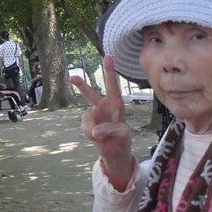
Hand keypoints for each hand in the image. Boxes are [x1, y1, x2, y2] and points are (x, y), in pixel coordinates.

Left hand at [70, 56, 134, 189]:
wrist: (114, 155)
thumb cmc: (103, 137)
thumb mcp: (88, 127)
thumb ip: (87, 120)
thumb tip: (94, 123)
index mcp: (109, 104)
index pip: (109, 86)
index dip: (109, 71)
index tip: (108, 56)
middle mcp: (116, 108)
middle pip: (113, 89)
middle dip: (110, 73)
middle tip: (108, 56)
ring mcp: (121, 119)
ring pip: (101, 115)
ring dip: (93, 127)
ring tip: (96, 136)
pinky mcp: (124, 131)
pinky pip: (104, 129)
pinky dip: (98, 134)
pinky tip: (101, 139)